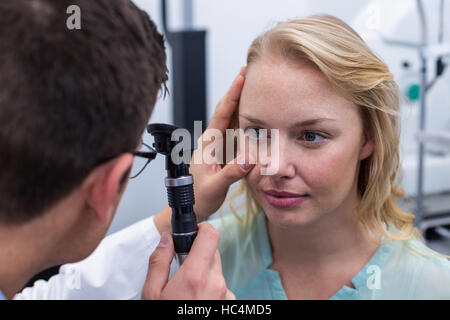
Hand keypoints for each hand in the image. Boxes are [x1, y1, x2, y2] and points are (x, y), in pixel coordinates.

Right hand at [141, 223, 234, 299]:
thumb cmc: (164, 318)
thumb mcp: (151, 294)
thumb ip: (159, 262)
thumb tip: (166, 240)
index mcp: (195, 276)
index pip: (211, 235)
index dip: (202, 229)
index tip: (193, 232)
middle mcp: (216, 284)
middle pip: (213, 253)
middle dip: (198, 255)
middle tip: (182, 269)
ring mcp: (226, 297)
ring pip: (217, 272)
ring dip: (205, 275)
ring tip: (188, 294)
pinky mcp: (230, 306)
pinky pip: (222, 289)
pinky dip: (211, 291)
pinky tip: (197, 304)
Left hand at [154, 68, 254, 232]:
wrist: (188, 207)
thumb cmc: (196, 197)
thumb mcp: (215, 187)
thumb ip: (231, 172)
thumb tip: (250, 158)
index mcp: (208, 144)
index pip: (222, 113)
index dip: (233, 94)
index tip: (242, 76)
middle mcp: (212, 140)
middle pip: (226, 109)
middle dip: (237, 90)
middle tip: (249, 71)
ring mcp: (218, 146)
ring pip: (232, 119)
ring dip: (242, 102)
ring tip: (254, 86)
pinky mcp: (223, 153)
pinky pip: (235, 132)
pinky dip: (245, 119)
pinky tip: (254, 113)